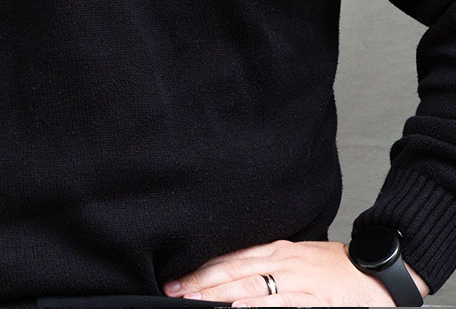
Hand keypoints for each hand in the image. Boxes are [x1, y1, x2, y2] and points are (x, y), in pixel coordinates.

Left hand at [162, 239, 429, 305]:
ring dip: (218, 296)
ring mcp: (297, 280)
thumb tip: (238, 280)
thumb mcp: (299, 257)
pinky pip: (280, 303)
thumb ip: (270, 265)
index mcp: (278, 249)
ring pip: (250, 287)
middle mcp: (283, 261)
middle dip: (201, 283)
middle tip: (173, 291)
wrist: (378, 270)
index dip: (203, 270)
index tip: (178, 279)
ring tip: (193, 301)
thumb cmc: (338, 268)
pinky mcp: (314, 300)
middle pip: (233, 271)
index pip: (231, 258)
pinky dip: (257, 306)